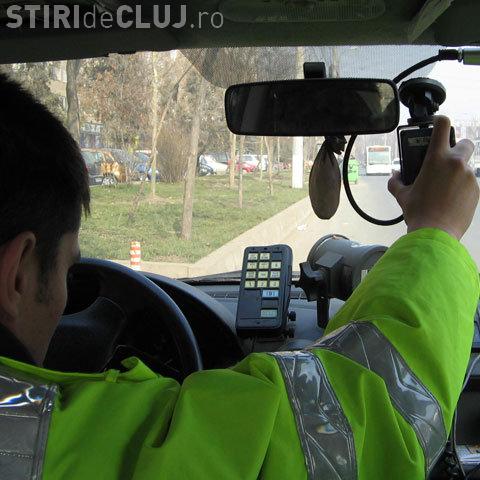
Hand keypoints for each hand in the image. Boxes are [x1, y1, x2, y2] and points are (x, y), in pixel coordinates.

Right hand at [388, 115, 478, 239]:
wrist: (436, 233)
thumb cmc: (418, 212)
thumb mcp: (402, 195)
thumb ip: (396, 181)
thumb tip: (394, 175)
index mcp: (437, 159)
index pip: (443, 126)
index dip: (440, 121)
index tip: (437, 124)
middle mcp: (456, 163)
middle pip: (465, 143)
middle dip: (457, 147)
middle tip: (445, 160)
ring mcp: (469, 177)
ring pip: (466, 166)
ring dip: (457, 172)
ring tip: (444, 188)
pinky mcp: (476, 190)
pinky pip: (469, 183)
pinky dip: (461, 187)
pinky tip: (450, 199)